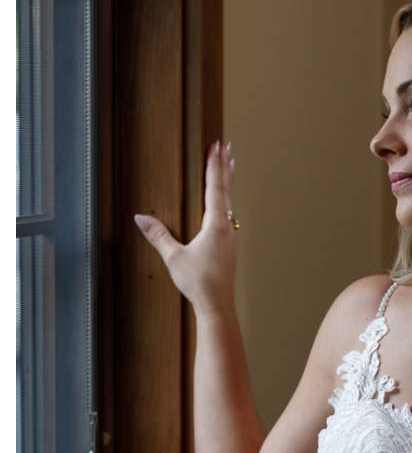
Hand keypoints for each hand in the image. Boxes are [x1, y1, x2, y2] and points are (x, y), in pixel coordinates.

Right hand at [133, 140, 237, 314]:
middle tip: (227, 146)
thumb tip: (140, 217)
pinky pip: (228, 216)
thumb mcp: (173, 257)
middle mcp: (227, 228)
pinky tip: (223, 206)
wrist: (218, 306)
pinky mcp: (228, 248)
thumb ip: (158, 235)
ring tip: (229, 168)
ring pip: (229, 203)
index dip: (213, 166)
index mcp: (216, 226)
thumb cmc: (198, 282)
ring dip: (227, 183)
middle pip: (226, 191)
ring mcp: (230, 238)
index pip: (214, 188)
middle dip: (224, 167)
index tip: (216, 147)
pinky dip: (226, 201)